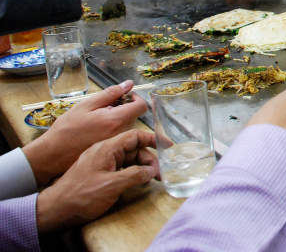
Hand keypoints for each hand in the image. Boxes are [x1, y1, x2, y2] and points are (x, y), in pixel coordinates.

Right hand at [23, 80, 147, 186]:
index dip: (135, 98)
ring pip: (128, 124)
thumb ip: (110, 93)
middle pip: (135, 115)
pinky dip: (114, 128)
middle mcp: (122, 133)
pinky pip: (121, 134)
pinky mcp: (112, 149)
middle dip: (125, 107)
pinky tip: (98, 128)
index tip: (123, 96)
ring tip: (98, 118)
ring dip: (119, 117)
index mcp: (117, 120)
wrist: (54, 154)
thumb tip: (129, 84)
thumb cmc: (67, 128)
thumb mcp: (86, 105)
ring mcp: (117, 143)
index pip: (142, 106)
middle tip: (105, 107)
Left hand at [35, 130, 157, 232]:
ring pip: (127, 159)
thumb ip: (135, 175)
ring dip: (140, 168)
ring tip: (149, 180)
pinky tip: (136, 183)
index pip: (134, 136)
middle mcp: (104, 151)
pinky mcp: (98, 173)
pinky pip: (119, 168)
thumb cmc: (81, 195)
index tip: (168, 146)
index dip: (152, 140)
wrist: (56, 210)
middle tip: (158, 174)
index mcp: (106, 148)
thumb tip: (152, 170)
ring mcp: (100, 162)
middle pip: (133, 149)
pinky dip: (130, 173)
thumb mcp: (112, 185)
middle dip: (148, 159)